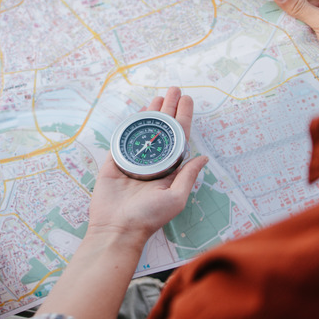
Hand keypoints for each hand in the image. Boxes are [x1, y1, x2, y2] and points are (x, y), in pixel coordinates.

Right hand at [88, 87, 207, 243]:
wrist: (116, 228)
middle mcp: (153, 163)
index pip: (179, 137)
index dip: (184, 117)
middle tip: (173, 89)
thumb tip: (204, 157)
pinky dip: (130, 124)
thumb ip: (188, 176)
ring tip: (158, 96)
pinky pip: (123, 139)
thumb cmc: (148, 217)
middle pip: (163, 129)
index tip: (187, 99)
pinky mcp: (115, 162)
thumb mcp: (175, 198)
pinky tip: (137, 112)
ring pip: (143, 130)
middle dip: (169, 108)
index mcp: (169, 170)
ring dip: (151, 112)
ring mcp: (133, 161)